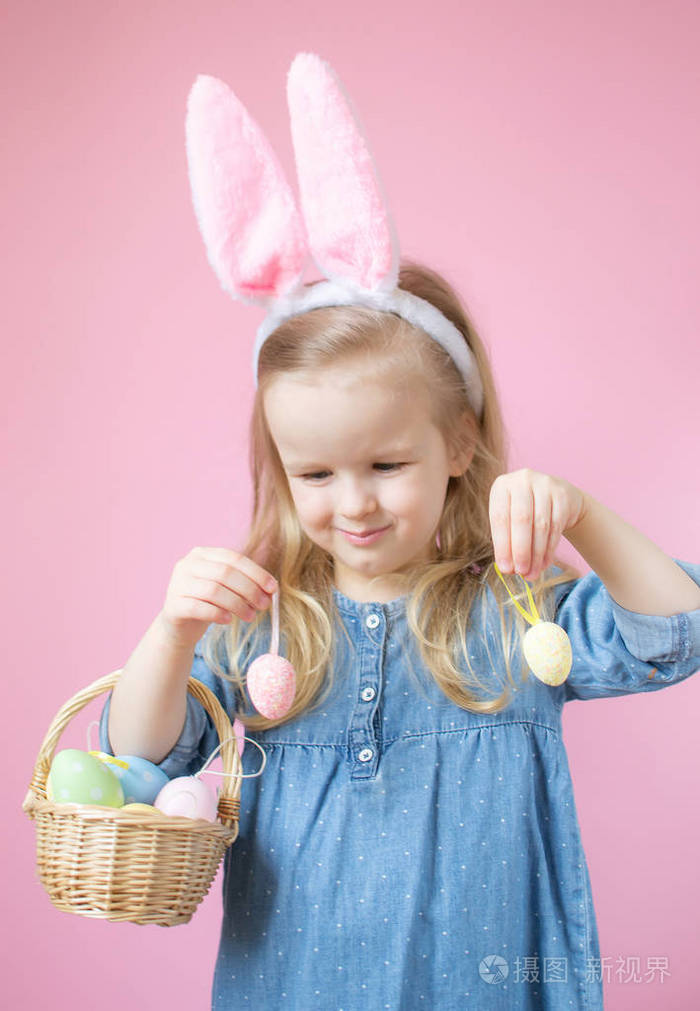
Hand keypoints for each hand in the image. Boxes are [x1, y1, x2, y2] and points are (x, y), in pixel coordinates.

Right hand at [159, 547, 278, 648]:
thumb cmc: (208, 603)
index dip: (256, 573)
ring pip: (213, 590)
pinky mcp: (172, 605)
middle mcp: (187, 564)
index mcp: (202, 554)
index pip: (234, 558)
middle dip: (249, 590)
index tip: (273, 588)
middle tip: (264, 605)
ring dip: (237, 604)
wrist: (180, 626)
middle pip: (225, 573)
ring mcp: (177, 584)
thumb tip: (271, 590)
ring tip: (250, 616)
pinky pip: (198, 607)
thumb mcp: (227, 588)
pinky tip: (228, 620)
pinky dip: (217, 614)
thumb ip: (246, 584)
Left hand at [488, 469, 586, 581]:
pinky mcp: (563, 495)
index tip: (505, 569)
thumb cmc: (524, 511)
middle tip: (520, 572)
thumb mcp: (509, 519)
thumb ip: (505, 541)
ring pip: (541, 525)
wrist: (557, 497)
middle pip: (522, 520)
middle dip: (521, 550)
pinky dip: (549, 549)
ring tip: (531, 573)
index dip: (502, 545)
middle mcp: (523, 480)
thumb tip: (507, 569)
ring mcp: (545, 485)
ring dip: (536, 554)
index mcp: (502, 486)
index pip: (500, 518)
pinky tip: (544, 563)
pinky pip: (556, 527)